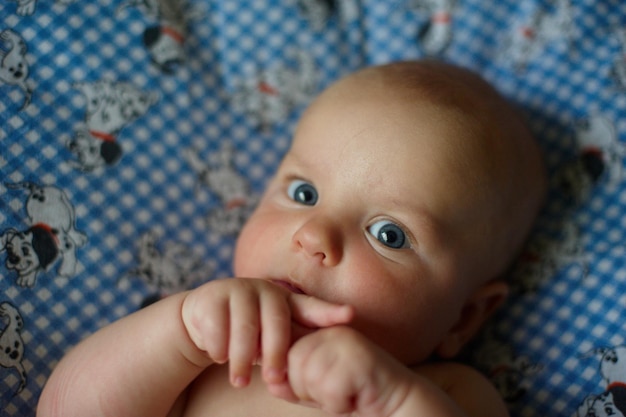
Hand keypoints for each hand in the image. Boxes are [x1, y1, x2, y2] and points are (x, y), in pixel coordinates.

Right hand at [181, 278, 353, 387]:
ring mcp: (238, 288)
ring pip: (245, 328)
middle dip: (276, 353)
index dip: (330, 311)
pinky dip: (219, 348)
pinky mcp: (212, 294)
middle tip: (274, 380)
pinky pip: (218, 327)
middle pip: (276, 321)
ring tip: (240, 382)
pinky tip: (218, 356)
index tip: (350, 314)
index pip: (311, 307)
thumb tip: (315, 370)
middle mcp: (265, 289)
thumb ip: (291, 347)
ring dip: (242, 359)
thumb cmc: (247, 334)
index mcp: (285, 301)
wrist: (201, 320)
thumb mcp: (270, 338)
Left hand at [268, 326, 413, 416]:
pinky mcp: (359, 358)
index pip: (284, 353)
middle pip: (292, 363)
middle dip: (308, 389)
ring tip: (346, 392)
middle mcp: (330, 331)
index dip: (293, 379)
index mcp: (318, 331)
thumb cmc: (351, 393)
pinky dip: (340, 403)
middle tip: (335, 390)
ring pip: (309, 376)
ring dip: (326, 397)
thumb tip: (271, 380)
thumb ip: (289, 383)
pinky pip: (330, 389)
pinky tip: (356, 396)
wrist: (395, 400)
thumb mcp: (314, 388)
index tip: (319, 387)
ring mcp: (346, 342)